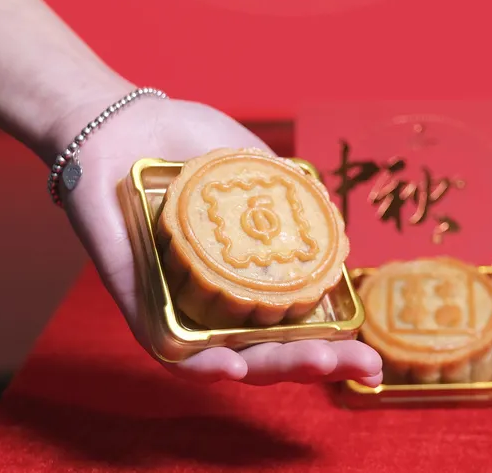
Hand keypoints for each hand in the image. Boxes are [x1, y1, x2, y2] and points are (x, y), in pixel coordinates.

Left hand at [50, 92, 382, 386]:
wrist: (120, 122)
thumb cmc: (184, 140)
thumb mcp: (253, 162)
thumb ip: (290, 194)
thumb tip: (337, 230)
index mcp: (247, 272)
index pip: (296, 323)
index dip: (335, 346)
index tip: (371, 359)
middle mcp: (217, 296)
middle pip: (270, 350)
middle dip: (318, 364)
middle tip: (362, 367)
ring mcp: (180, 304)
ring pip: (228, 358)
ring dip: (275, 368)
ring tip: (318, 362)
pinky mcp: (138, 301)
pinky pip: (168, 346)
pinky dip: (200, 364)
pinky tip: (234, 366)